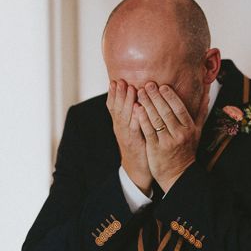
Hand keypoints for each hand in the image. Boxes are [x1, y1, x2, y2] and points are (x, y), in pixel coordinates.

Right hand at [106, 79, 151, 194]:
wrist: (137, 170)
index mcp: (119, 125)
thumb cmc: (138, 148)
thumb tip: (135, 100)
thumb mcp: (132, 130)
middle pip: (116, 108)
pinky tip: (138, 109)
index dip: (113, 94)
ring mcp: (126, 136)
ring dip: (126, 102)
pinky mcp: (135, 143)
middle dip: (118, 93)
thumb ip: (132, 116)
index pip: (113, 107)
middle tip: (119, 80)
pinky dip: (136, 118)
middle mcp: (120, 128)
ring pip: (124, 116)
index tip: (114, 80)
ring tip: (129, 88)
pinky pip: (135, 128)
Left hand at [135, 82, 209, 192]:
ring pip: (156, 120)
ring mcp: (167, 141)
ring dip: (147, 104)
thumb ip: (201, 111)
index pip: (179, 108)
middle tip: (147, 84)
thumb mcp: (197, 131)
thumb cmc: (186, 149)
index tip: (162, 85)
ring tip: (139, 93)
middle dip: (156, 97)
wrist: (179, 174)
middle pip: (166, 112)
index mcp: (190, 128)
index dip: (170, 96)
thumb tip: (207, 92)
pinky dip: (142, 119)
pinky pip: (148, 131)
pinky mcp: (156, 148)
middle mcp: (180, 134)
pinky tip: (136, 109)